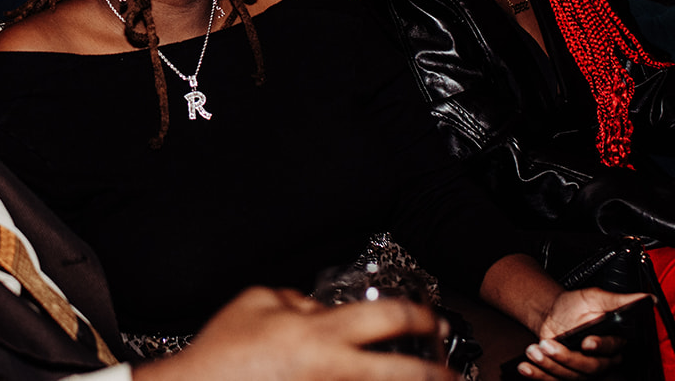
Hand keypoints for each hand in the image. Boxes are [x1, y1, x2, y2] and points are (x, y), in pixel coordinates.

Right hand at [135, 286, 451, 380]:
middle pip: (405, 374)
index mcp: (321, 334)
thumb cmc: (225, 352)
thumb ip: (299, 300)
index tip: (430, 317)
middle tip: (449, 370)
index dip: (419, 315)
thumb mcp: (259, 301)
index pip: (388, 318)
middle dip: (437, 373)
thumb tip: (323, 309)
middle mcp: (334, 371)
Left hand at [520, 288, 646, 378]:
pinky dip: (537, 375)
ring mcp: (581, 370)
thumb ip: (620, 300)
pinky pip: (552, 380)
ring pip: (569, 375)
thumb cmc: (577, 306)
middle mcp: (599, 360)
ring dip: (548, 364)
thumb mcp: (596, 298)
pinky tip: (525, 367)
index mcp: (612, 343)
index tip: (586, 341)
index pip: (611, 351)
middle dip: (566, 357)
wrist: (553, 312)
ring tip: (534, 349)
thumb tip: (647, 298)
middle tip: (547, 344)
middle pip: (588, 368)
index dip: (599, 347)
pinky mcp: (564, 374)